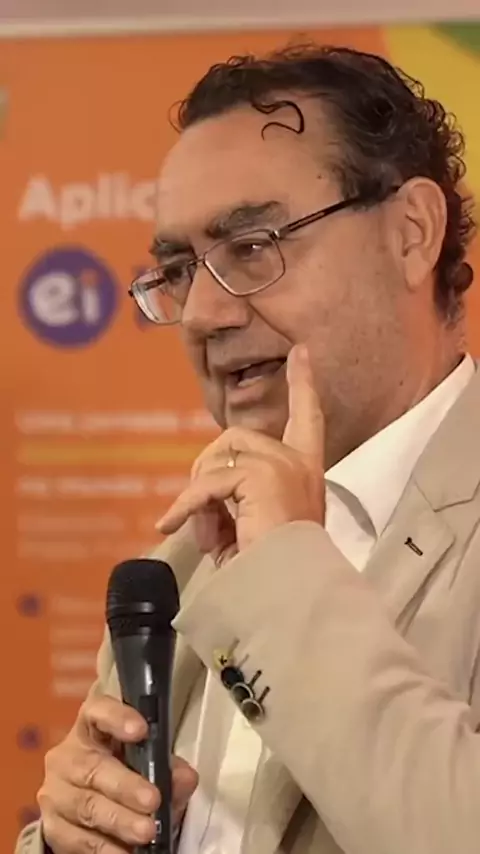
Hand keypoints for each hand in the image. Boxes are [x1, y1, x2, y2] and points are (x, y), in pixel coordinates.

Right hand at [38, 694, 197, 853]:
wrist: (88, 807)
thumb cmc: (124, 773)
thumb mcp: (150, 766)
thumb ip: (169, 769)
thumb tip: (185, 778)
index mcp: (91, 728)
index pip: (97, 711)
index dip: (116, 717)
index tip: (141, 730)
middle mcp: (68, 755)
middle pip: (92, 766)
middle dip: (125, 785)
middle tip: (153, 800)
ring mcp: (56, 791)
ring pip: (86, 805)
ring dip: (119, 821)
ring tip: (146, 833)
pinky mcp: (52, 825)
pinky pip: (77, 839)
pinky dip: (105, 848)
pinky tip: (126, 853)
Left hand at [158, 345, 324, 562]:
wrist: (291, 594)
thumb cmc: (275, 573)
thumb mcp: (253, 530)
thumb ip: (232, 505)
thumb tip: (200, 504)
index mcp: (306, 472)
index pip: (308, 418)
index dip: (303, 384)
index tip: (302, 352)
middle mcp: (299, 462)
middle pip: (236, 438)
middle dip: (207, 471)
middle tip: (203, 517)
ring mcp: (282, 465)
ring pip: (220, 455)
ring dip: (200, 493)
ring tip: (206, 532)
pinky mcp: (262, 475)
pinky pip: (208, 482)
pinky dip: (187, 505)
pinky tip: (173, 525)